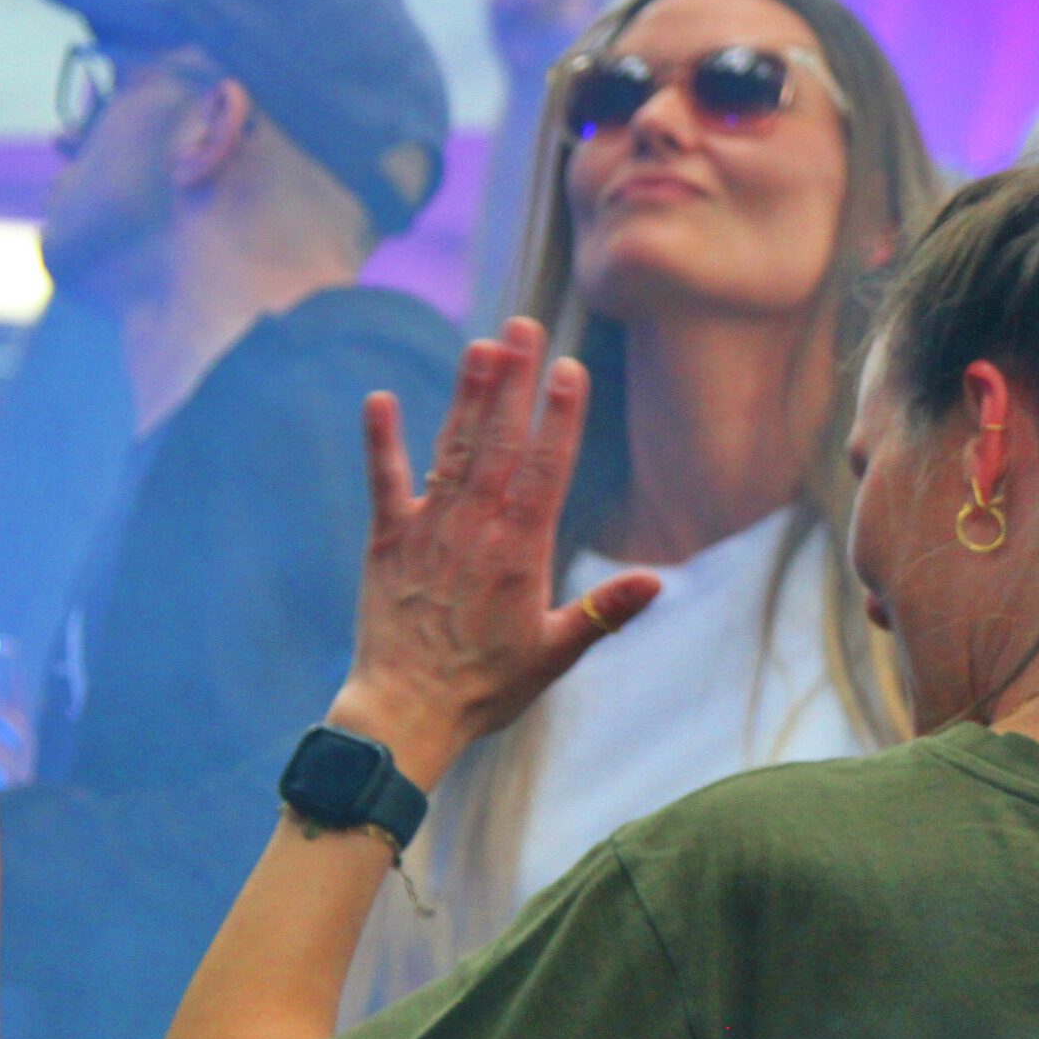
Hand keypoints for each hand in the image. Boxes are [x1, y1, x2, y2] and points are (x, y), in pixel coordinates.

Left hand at [326, 319, 659, 786]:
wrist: (405, 712)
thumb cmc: (487, 687)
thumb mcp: (555, 653)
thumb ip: (605, 612)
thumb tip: (658, 581)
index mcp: (519, 551)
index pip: (546, 468)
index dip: (559, 416)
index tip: (568, 369)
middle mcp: (474, 528)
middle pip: (499, 441)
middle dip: (513, 381)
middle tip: (523, 326)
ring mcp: (428, 529)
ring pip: (452, 448)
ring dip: (466, 395)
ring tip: (481, 346)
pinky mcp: (387, 540)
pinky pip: (385, 480)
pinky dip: (381, 440)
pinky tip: (379, 399)